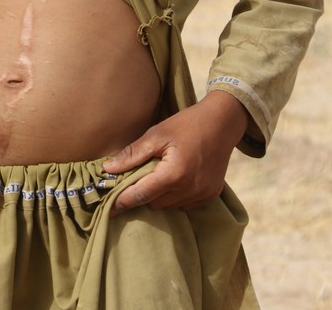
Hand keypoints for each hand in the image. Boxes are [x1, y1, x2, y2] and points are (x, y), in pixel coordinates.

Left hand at [103, 90, 248, 213]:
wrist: (223, 122)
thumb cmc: (187, 124)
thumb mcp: (157, 134)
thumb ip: (133, 154)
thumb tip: (108, 169)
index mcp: (174, 175)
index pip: (141, 195)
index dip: (122, 202)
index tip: (108, 209)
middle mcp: (190, 190)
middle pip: (153, 203)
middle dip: (142, 194)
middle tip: (136, 178)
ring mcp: (202, 195)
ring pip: (168, 206)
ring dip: (159, 196)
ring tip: (158, 175)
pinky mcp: (211, 195)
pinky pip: (185, 204)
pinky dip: (175, 196)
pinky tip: (175, 179)